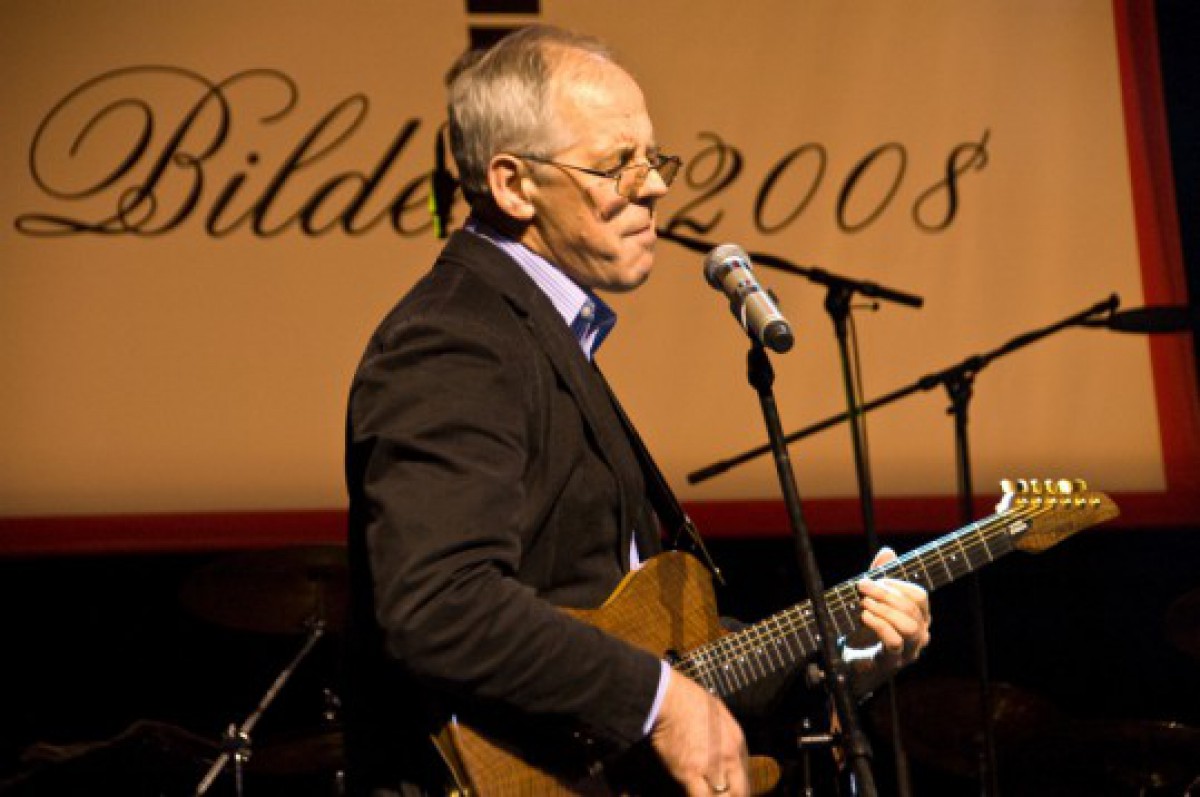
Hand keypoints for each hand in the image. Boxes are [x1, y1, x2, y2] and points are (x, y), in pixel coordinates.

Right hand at [650, 672, 748, 796]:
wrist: (668, 698)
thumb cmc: (687, 699)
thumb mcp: (717, 712)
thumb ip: (723, 735)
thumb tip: (720, 747)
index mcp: (737, 740)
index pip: (746, 774)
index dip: (737, 787)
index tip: (729, 791)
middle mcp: (729, 756)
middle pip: (740, 791)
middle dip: (732, 796)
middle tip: (720, 796)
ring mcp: (711, 766)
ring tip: (704, 793)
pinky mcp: (690, 772)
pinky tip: (690, 793)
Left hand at [846, 547, 931, 683]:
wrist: (849, 662)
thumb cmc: (864, 629)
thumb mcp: (871, 600)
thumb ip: (880, 577)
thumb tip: (888, 551)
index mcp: (919, 616)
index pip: (919, 596)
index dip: (898, 584)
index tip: (875, 579)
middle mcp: (920, 634)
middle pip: (911, 608)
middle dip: (885, 594)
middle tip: (863, 587)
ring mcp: (910, 650)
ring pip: (908, 625)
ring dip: (884, 610)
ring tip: (863, 603)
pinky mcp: (894, 662)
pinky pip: (895, 642)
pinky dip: (879, 625)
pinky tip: (864, 617)